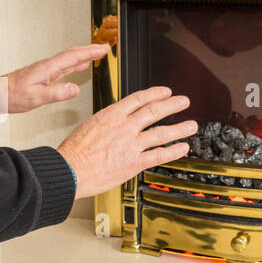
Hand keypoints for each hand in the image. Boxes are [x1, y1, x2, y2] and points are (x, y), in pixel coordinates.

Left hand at [0, 43, 110, 114]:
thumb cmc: (12, 95)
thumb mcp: (36, 97)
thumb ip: (56, 93)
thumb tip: (75, 89)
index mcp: (48, 68)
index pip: (74, 57)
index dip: (91, 52)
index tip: (105, 49)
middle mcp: (48, 66)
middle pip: (73, 53)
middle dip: (90, 49)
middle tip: (105, 48)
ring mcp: (45, 70)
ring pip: (69, 58)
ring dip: (84, 54)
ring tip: (97, 53)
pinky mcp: (43, 75)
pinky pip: (63, 66)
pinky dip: (75, 63)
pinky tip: (78, 66)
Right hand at [56, 87, 196, 198]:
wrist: (70, 170)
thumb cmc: (73, 152)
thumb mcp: (88, 126)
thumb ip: (107, 123)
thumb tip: (115, 122)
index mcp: (111, 115)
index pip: (139, 98)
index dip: (155, 93)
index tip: (165, 92)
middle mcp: (124, 127)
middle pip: (154, 111)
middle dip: (172, 105)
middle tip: (183, 102)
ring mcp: (131, 144)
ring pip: (161, 132)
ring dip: (179, 128)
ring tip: (191, 125)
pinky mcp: (134, 163)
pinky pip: (159, 155)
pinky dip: (173, 151)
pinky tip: (183, 147)